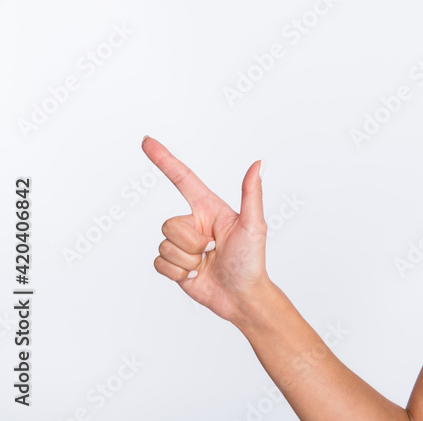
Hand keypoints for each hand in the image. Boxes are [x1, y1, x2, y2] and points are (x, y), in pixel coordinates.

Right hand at [143, 136, 270, 325]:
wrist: (241, 297)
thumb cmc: (252, 260)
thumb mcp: (254, 225)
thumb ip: (252, 193)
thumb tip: (259, 163)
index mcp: (209, 208)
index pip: (182, 178)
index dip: (164, 159)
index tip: (147, 141)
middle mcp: (193, 222)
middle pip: (169, 223)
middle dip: (191, 242)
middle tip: (214, 250)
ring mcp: (182, 243)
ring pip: (165, 245)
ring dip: (187, 260)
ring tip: (207, 264)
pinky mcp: (173, 264)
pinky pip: (159, 263)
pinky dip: (177, 272)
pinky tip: (195, 275)